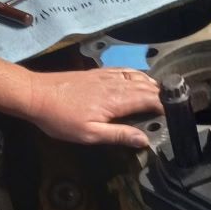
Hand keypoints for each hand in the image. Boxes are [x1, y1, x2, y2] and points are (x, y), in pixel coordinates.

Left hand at [27, 68, 162, 146]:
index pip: (149, 100)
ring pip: (137, 77)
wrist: (36, 94)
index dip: (164, 106)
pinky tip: (139, 77)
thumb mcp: (90, 134)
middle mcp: (115, 85)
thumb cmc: (61, 118)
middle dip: (162, 95)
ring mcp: (106, 76)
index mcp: (117, 100)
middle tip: (174, 104)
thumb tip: (144, 139)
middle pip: (147, 86)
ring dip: (152, 84)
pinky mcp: (97, 73)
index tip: (174, 114)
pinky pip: (124, 70)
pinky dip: (137, 74)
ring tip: (162, 93)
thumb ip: (119, 135)